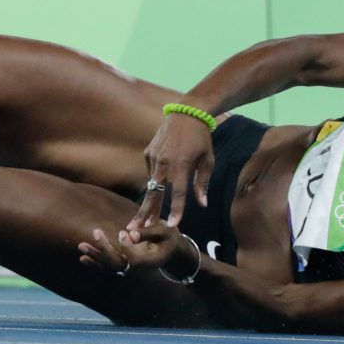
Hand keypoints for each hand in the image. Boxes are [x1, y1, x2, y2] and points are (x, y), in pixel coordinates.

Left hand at [78, 218, 198, 279]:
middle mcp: (139, 269)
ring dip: (95, 257)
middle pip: (118, 264)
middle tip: (95, 232)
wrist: (170, 252)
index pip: (134, 259)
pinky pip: (108, 269)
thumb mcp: (166, 231)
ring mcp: (130, 270)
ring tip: (81, 246)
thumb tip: (131, 232)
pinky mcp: (124, 267)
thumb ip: (150, 231)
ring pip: (110, 267)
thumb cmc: (169, 238)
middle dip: (105, 249)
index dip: (126, 247)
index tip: (122, 232)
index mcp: (151, 261)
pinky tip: (82, 258)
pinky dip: (95, 264)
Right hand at [134, 111, 214, 229]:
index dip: (176, 210)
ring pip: (150, 184)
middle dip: (145, 212)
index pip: (178, 192)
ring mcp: (154, 157)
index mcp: (182, 164)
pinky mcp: (148, 152)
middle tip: (136, 229)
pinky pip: (151, 171)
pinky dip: (155, 179)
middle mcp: (165, 162)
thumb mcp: (208, 160)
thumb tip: (202, 204)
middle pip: (154, 192)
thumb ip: (202, 183)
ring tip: (141, 219)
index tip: (172, 226)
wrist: (186, 114)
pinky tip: (159, 183)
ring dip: (147, 202)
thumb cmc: (201, 139)